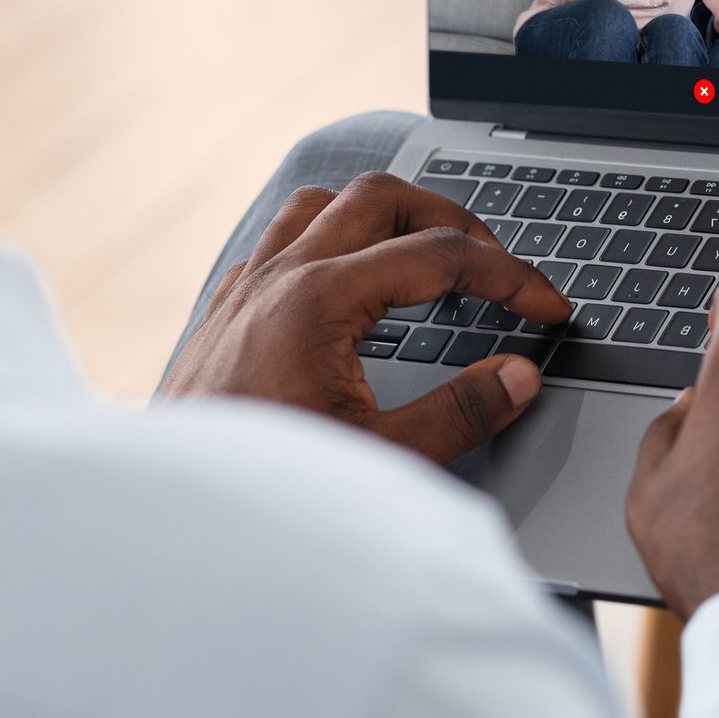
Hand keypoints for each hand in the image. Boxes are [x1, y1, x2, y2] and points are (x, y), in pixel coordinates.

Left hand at [161, 173, 571, 463]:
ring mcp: (245, 287)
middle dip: (451, 220)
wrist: (171, 520)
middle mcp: (277, 278)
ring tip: (427, 252)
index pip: (439, 257)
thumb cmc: (264, 492)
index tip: (546, 308)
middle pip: (382, 197)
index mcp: (318, 301)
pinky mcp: (225, 309)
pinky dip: (329, 239)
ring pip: (323, 203)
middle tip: (495, 263)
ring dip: (384, 215)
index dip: (509, 277)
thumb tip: (519, 375)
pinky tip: (350, 281)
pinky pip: (280, 238)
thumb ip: (460, 412)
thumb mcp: (381, 459)